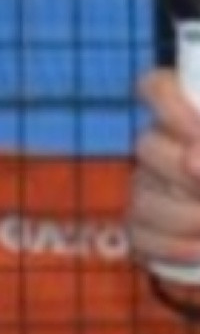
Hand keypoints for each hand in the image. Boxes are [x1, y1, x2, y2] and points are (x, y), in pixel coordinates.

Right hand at [127, 65, 199, 272]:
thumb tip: (192, 160)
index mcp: (193, 115)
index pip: (157, 88)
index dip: (169, 105)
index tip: (197, 131)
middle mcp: (164, 147)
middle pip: (147, 145)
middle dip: (184, 173)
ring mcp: (150, 187)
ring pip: (144, 196)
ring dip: (184, 215)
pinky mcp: (147, 228)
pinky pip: (140, 235)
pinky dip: (171, 246)